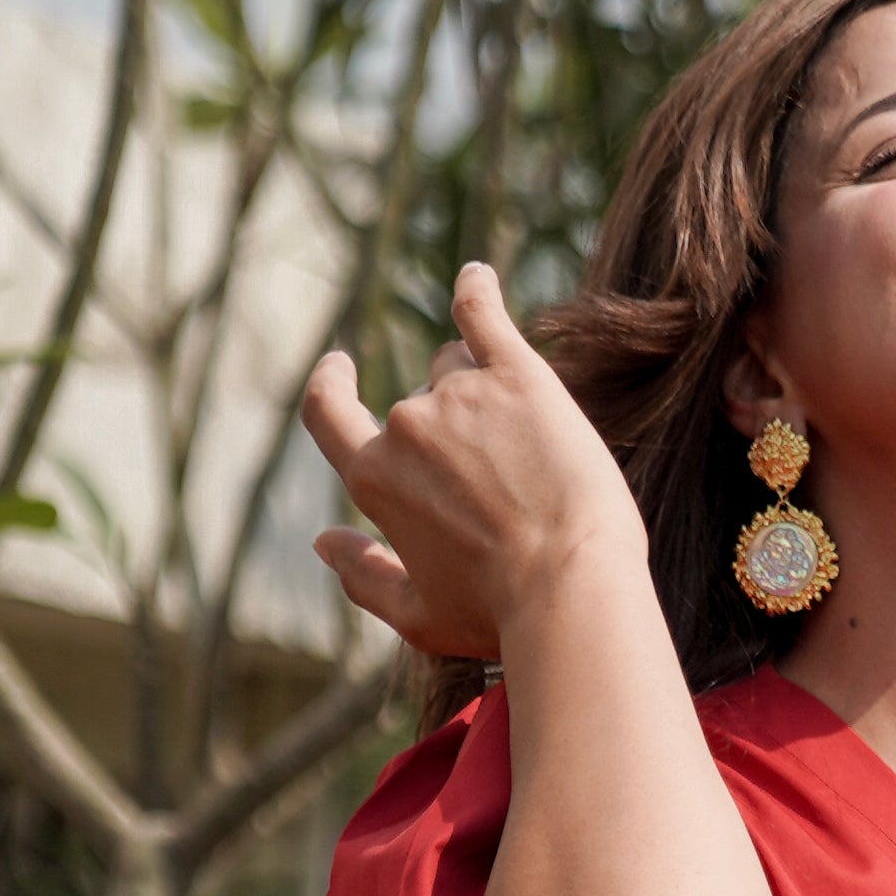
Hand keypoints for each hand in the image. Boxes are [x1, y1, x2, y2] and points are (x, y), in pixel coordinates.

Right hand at [302, 261, 644, 665]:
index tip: (339, 368)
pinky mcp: (518, 374)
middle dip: (459, 430)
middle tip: (514, 485)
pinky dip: (478, 289)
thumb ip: (362, 576)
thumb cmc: (500, 615)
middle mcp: (407, 427)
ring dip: (482, 389)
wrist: (574, 590)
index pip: (328, 414)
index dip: (330, 386)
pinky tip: (478, 279)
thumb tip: (321, 541)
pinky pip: (483, 311)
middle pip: (420, 397)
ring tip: (531, 453)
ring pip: (458, 366)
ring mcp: (460, 395)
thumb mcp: (419, 616)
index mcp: (376, 480)